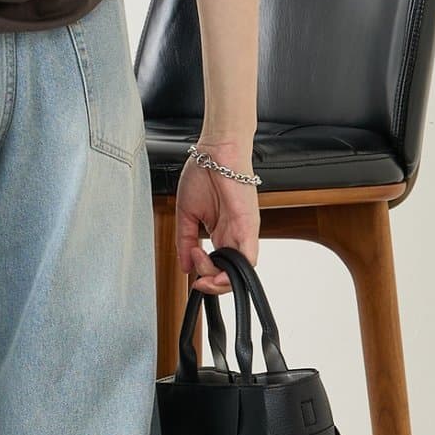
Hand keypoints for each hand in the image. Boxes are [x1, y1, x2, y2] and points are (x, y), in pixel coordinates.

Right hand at [176, 141, 260, 295]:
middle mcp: (234, 235)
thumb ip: (185, 242)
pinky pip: (248, 258)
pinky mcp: (249, 227)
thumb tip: (184, 266)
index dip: (204, 275)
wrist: (215, 150)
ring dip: (221, 281)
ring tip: (203, 274)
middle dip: (212, 284)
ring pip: (240, 271)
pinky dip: (233, 271)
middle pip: (229, 273)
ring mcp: (244, 232)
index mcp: (221, 232)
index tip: (189, 269)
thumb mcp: (187, 214)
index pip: (217, 265)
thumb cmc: (203, 173)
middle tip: (196, 278)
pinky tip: (216, 271)